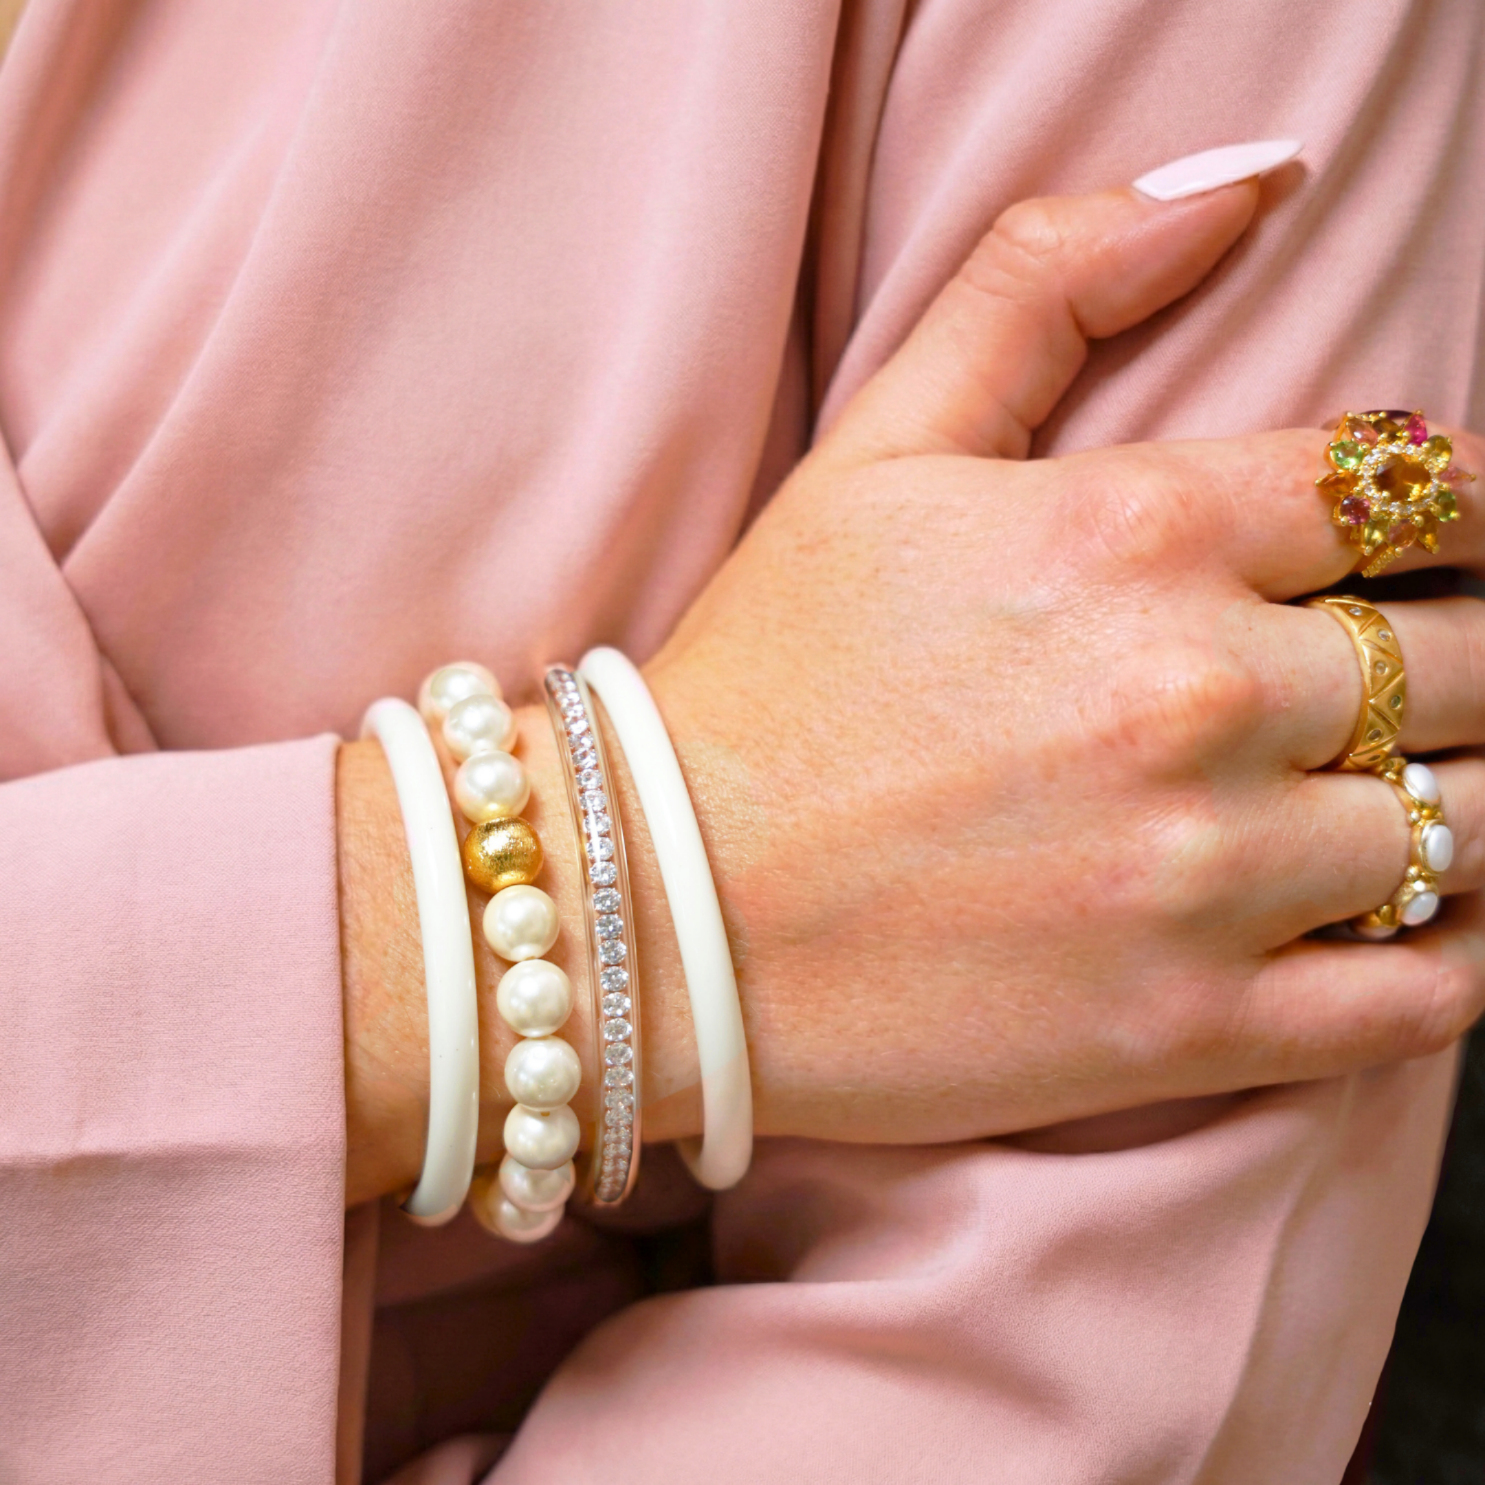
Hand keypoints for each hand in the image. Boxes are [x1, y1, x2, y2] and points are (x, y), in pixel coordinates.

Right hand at [340, 180, 1484, 1203]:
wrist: (655, 911)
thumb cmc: (766, 681)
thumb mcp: (875, 452)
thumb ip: (1043, 286)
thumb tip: (1240, 181)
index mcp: (1132, 532)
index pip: (1419, 482)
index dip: (1461, 510)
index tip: (1439, 547)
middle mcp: (1194, 694)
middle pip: (1474, 658)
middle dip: (1462, 659)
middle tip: (1402, 682)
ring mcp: (1202, 876)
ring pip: (1473, 826)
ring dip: (1458, 804)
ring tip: (1388, 799)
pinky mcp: (1190, 1028)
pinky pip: (1431, 992)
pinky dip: (1452, 955)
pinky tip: (1399, 922)